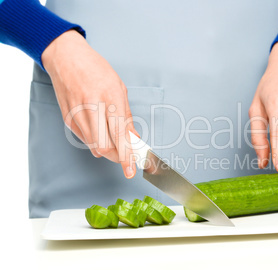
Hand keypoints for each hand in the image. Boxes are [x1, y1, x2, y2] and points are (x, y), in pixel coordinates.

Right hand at [42, 30, 138, 178]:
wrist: (66, 58)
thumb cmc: (96, 69)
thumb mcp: (119, 88)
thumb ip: (126, 116)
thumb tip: (133, 138)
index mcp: (109, 97)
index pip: (119, 134)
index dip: (127, 155)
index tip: (131, 169)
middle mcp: (92, 107)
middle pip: (104, 146)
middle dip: (117, 156)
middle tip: (126, 155)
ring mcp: (77, 113)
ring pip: (93, 146)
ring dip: (107, 149)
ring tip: (114, 140)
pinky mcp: (67, 118)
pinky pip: (84, 139)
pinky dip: (95, 141)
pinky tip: (99, 131)